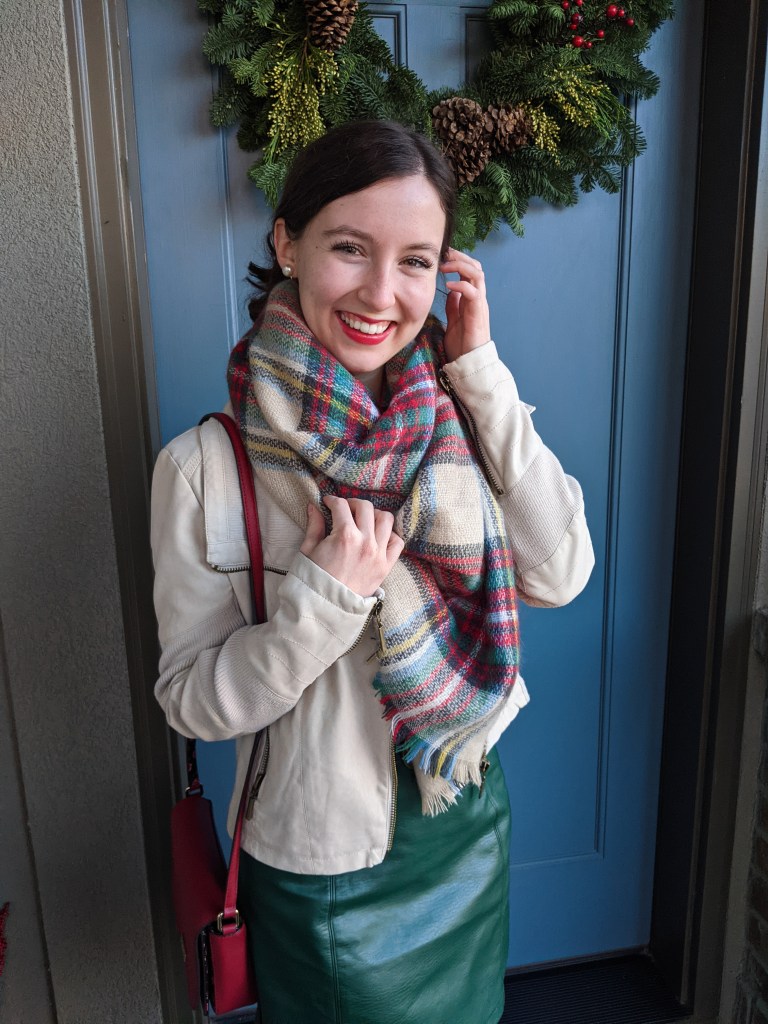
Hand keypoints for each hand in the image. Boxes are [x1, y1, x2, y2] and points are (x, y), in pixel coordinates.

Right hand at [300, 496, 404, 596]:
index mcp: (344, 535)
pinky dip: (390, 534)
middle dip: (352, 504)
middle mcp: (365, 541)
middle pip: (366, 507)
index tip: (328, 503)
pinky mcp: (386, 566)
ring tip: (363, 521)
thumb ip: (314, 525)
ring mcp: (378, 554)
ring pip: (385, 519)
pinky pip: (397, 542)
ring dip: (374, 515)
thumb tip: (314, 506)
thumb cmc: (313, 580)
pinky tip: (378, 536)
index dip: (332, 500)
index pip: (341, 506)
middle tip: (344, 510)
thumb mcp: (308, 550)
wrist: (325, 607)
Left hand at [440, 247, 491, 362]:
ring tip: (445, 266)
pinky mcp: (478, 314)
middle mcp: (478, 299)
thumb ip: (453, 306)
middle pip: (476, 267)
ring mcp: (479, 305)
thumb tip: (450, 291)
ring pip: (478, 275)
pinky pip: (474, 292)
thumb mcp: (453, 321)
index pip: (470, 271)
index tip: (442, 255)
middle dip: (460, 257)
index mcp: (472, 299)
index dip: (458, 260)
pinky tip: (448, 284)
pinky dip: (462, 284)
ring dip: (461, 266)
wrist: (469, 363)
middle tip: (444, 253)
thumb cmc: (462, 345)